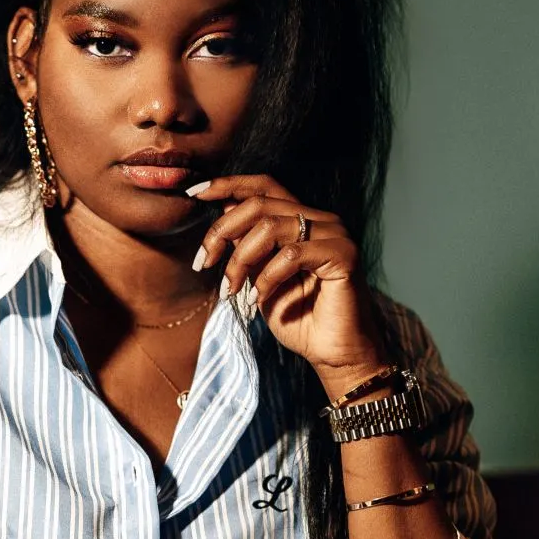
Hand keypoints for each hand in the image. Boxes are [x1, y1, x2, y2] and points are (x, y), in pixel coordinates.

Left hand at [190, 175, 384, 390]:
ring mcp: (334, 234)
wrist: (331, 353)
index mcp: (301, 219)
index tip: (194, 194)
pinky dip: (266, 279)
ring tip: (229, 291)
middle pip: (259, 203)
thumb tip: (220, 214)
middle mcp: (320, 219)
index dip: (228, 184)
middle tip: (202, 264)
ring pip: (270, 227)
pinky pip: (291, 255)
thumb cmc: (296, 317)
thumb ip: (246, 246)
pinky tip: (256, 301)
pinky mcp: (343, 255)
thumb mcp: (258, 276)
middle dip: (221, 232)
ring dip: (239, 261)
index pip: (263, 186)